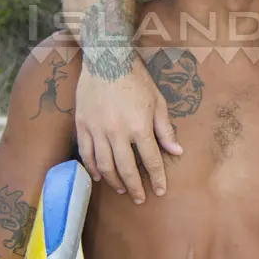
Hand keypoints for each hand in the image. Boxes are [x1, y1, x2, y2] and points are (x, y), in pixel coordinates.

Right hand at [75, 55, 182, 202]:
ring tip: (122, 189)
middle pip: (126, 168)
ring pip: (104, 165)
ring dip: (114, 181)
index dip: (156, 178)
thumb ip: (165, 130)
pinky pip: (85, 153)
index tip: (160, 191)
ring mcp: (97, 129)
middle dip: (135, 187)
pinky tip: (98, 176)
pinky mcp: (82, 124)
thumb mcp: (158, 102)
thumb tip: (177, 152)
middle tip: (139, 199)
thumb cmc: (137, 79)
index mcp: (139, 126)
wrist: (107, 59)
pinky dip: (92, 168)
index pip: (150, 160)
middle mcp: (117, 132)